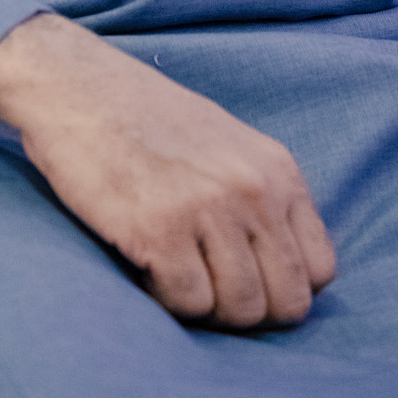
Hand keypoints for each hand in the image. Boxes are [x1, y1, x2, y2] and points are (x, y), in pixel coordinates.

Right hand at [0, 12, 335, 328]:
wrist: (77, 87)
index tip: (246, 280)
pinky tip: (145, 266)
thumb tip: (284, 271)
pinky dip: (165, 300)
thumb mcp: (229, 146)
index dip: (283, 288)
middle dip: (247, 310)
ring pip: (238, 310)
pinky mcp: (159, 229)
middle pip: (286, 303)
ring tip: (174, 270)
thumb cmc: (148, 120)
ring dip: (205, 307)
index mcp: (277, 170)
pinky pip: (186, 304)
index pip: (320, 270)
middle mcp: (253, 190)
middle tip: (207, 286)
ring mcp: (208, 209)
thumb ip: (263, 199)